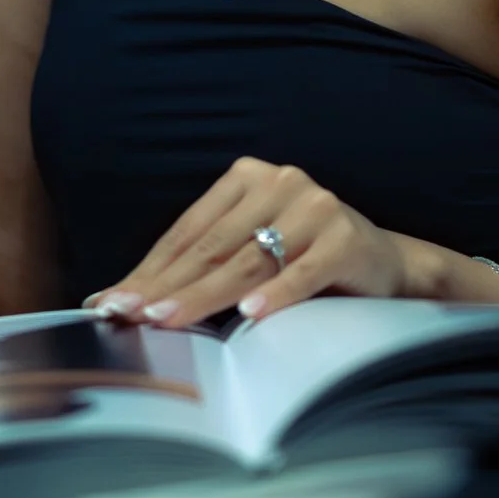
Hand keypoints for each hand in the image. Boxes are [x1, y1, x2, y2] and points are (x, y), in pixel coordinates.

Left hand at [87, 159, 426, 331]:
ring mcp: (316, 206)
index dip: (150, 268)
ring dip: (205, 295)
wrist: (386, 267)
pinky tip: (250, 316)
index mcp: (248, 177)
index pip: (189, 230)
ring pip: (250, 259)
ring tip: (168, 319)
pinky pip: (304, 272)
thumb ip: (204, 265)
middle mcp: (280, 181)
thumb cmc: (305, 261)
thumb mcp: (253, 252)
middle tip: (127, 314)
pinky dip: (277, 295)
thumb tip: (128, 297)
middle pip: (213, 245)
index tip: (112, 301)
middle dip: (166, 285)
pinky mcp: (346, 237)